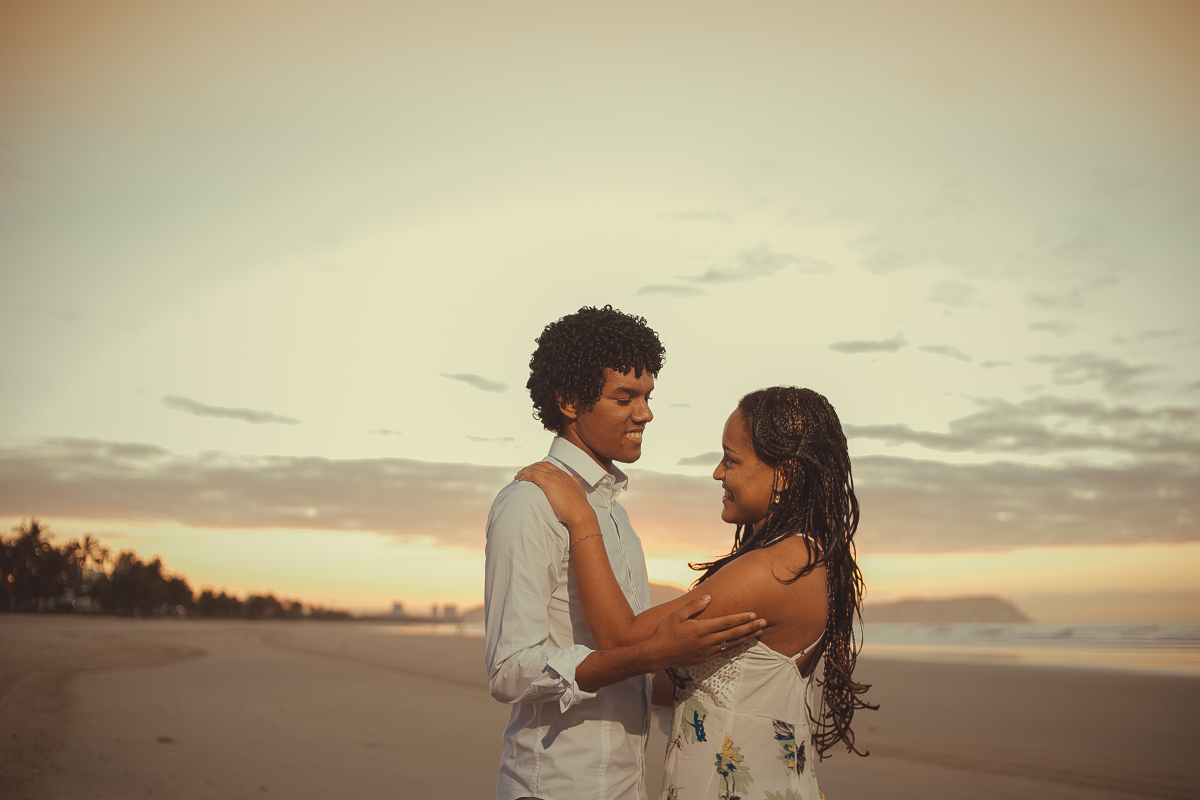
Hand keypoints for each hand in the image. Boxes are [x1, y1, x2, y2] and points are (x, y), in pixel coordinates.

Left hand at [514, 462, 593, 529]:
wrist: (580, 513)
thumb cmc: (579, 507)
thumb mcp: (578, 492)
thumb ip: (573, 485)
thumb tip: (572, 484)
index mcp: (566, 476)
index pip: (550, 467)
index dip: (539, 467)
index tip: (533, 471)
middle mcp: (559, 474)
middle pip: (541, 465)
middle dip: (530, 467)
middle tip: (522, 472)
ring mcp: (554, 477)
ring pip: (535, 468)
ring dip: (525, 471)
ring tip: (518, 476)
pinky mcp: (549, 483)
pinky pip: (533, 475)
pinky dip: (525, 476)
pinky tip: (521, 479)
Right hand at [644, 595, 765, 667]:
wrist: (657, 654)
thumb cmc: (665, 632)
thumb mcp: (677, 615)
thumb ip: (694, 606)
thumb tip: (709, 598)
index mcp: (702, 629)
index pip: (727, 623)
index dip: (741, 618)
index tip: (753, 614)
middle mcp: (708, 641)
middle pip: (734, 634)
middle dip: (750, 628)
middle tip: (764, 623)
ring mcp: (708, 651)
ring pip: (732, 644)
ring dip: (746, 638)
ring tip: (758, 633)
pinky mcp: (705, 659)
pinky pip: (725, 652)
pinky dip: (735, 647)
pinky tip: (741, 644)